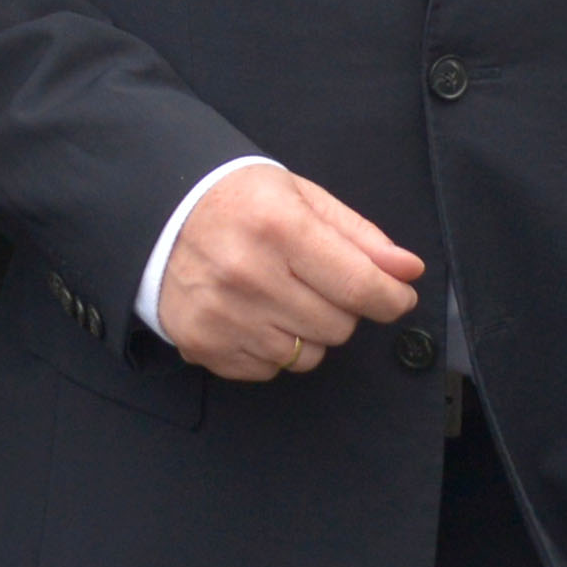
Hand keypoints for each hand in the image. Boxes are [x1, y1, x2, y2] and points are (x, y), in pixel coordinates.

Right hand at [157, 163, 420, 382]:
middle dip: (339, 306)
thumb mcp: (300, 197)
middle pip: (339, 326)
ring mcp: (223, 315)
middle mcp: (248, 274)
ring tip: (278, 294)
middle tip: (312, 278)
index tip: (396, 294)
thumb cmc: (238, 201)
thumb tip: (408, 271)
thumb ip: (360, 236)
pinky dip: (271, 347)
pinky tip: (252, 312)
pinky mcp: (205, 344)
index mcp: (277, 227)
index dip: (391, 296)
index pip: (360, 286)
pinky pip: (271, 369)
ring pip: (309, 355)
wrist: (158, 213)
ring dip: (306, 330)